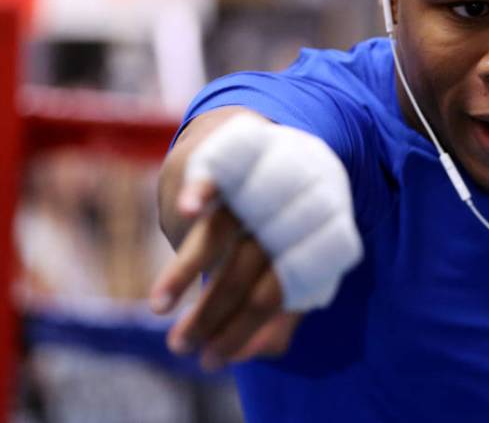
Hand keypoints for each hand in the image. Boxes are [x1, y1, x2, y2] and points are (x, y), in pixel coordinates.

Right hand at [150, 180, 300, 370]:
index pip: (272, 295)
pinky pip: (215, 175)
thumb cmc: (277, 223)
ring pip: (220, 230)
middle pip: (243, 270)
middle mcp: (282, 218)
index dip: (241, 331)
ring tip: (159, 307)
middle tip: (179, 348)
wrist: (271, 151)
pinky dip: (203, 189)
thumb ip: (278, 312)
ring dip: (187, 268)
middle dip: (210, 314)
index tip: (212, 361)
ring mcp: (254, 190)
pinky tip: (188, 209)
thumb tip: (248, 356)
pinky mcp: (227, 165)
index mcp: (305, 245)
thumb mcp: (289, 263)